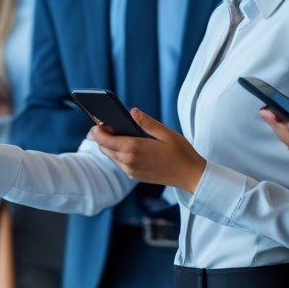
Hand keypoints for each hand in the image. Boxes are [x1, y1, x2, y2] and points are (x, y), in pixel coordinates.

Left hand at [91, 109, 206, 192]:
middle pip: (104, 148)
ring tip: (114, 132)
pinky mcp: (135, 176)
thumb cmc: (181, 152)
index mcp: (134, 148)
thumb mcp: (166, 133)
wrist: (191, 176)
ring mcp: (131, 171)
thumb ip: (146, 122)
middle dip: (101, 136)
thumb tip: (132, 111)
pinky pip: (119, 163)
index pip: (105, 139)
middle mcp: (129, 161)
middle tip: (104, 124)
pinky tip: (125, 144)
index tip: (97, 121)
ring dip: (109, 145)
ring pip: (110, 156)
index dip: (97, 130)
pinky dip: (117, 153)